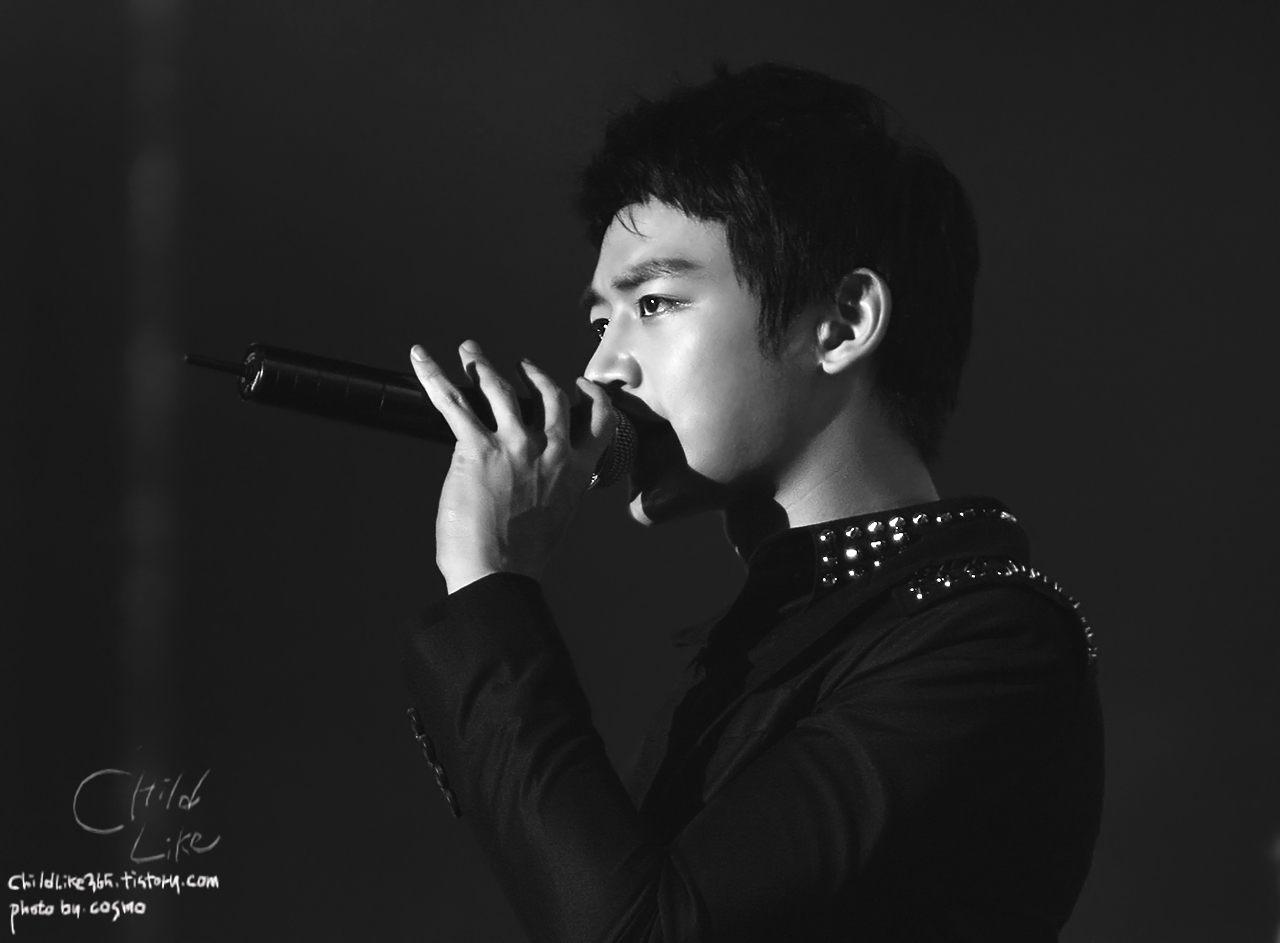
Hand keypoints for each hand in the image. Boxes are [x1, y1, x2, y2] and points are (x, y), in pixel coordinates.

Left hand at [410, 340, 615, 593]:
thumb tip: (532, 480)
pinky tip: (420, 358)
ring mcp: (515, 446)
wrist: (500, 576)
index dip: (593, 398)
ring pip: (500, 388)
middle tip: (519, 364)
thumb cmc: (522, 560)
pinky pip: (452, 401)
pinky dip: (432, 375)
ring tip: (470, 352)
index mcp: (576, 472)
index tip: (582, 386)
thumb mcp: (555, 520)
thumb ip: (552, 489)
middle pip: (549, 395)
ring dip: (483, 364)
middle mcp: (551, 451)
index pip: (599, 423)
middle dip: (532, 373)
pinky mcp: (477, 448)